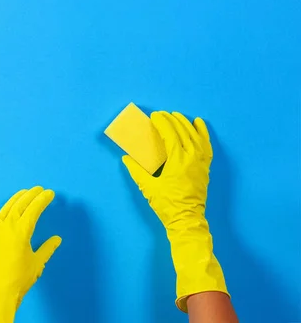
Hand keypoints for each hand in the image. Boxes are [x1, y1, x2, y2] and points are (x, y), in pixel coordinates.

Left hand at [0, 186, 61, 303]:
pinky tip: (9, 208)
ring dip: (18, 198)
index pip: (34, 209)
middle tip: (40, 189)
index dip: (43, 200)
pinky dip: (6, 208)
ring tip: (25, 192)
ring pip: (8, 207)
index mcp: (21, 230)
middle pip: (20, 204)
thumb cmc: (19, 278)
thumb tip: (57, 239)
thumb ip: (47, 248)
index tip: (50, 193)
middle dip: (31, 195)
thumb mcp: (37, 263)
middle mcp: (8, 226)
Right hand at [122, 111, 211, 231]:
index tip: (154, 116)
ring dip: (185, 123)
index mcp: (177, 161)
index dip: (162, 123)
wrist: (186, 219)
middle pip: (182, 131)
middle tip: (162, 114)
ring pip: (195, 135)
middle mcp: (191, 157)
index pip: (170, 134)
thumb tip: (126, 159)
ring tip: (177, 115)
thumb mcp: (148, 188)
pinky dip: (203, 132)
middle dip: (171, 120)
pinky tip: (199, 123)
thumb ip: (136, 171)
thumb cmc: (166, 204)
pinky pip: (206, 144)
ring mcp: (201, 161)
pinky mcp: (206, 166)